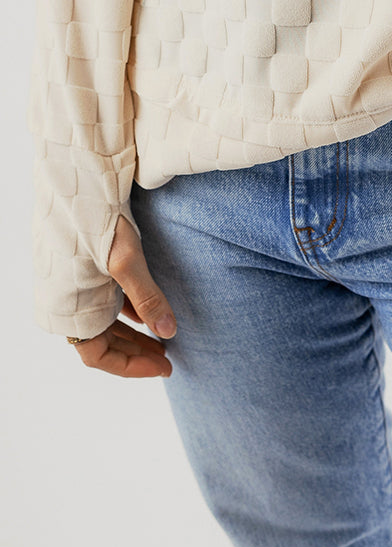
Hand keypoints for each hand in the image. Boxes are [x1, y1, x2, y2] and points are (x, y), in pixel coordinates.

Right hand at [68, 214, 175, 378]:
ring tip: (163, 339)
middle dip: (136, 352)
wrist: (80, 180)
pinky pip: (106, 302)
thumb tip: (169, 333)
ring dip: (133, 333)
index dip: (131, 366)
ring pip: (105, 323)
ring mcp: (75, 287)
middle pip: (102, 343)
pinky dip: (128, 311)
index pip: (98, 356)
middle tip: (168, 357)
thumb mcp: (127, 261)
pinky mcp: (84, 270)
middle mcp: (68, 303)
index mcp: (69, 309)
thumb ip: (147, 299)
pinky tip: (150, 313)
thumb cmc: (97, 219)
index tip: (164, 366)